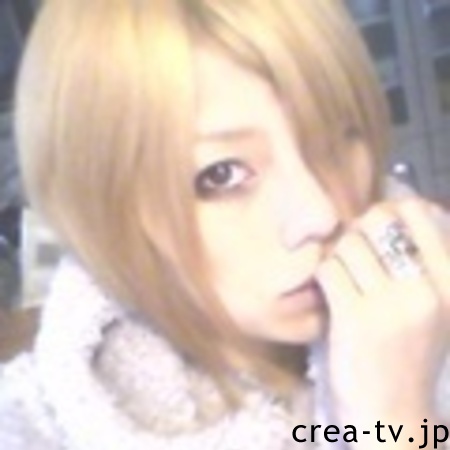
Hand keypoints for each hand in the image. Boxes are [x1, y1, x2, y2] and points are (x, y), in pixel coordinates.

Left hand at [316, 198, 449, 441]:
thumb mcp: (436, 306)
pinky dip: (322, 275)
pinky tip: (329, 291)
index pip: (416, 211)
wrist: (393, 410)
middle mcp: (427, 287)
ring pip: (346, 244)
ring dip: (336, 255)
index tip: (377, 227)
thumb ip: (424, 261)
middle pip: (377, 220)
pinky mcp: (355, 318)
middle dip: (357, 229)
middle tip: (352, 248)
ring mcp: (390, 303)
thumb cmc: (410, 352)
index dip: (390, 210)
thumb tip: (397, 209)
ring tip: (341, 274)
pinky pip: (327, 269)